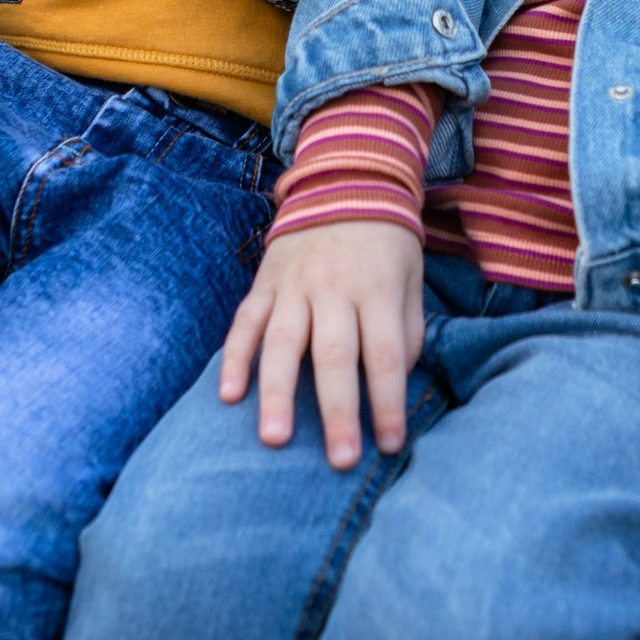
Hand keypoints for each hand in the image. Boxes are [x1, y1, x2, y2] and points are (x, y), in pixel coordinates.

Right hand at [220, 220, 423, 470]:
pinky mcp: (264, 283)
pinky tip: (228, 395)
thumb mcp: (411, 280)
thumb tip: (394, 382)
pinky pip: (245, 323)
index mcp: (377, 290)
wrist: (345, 180)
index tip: (389, 445)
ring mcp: (293, 286)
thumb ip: (405, 331)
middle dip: (337, 411)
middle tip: (340, 459)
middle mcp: (334, 289)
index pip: (385, 355)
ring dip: (277, 394)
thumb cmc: (386, 245)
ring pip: (282, 344)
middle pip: (334, 356)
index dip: (388, 402)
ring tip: (274, 440)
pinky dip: (234, 358)